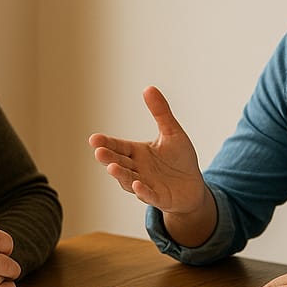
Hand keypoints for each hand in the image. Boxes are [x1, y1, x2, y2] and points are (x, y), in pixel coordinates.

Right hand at [88, 86, 206, 215]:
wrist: (193, 187)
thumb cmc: (180, 160)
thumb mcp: (172, 132)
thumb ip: (160, 112)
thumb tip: (148, 88)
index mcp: (137, 153)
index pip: (119, 147)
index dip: (107, 143)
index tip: (93, 139)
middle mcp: (137, 169)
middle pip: (119, 163)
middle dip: (108, 158)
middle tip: (98, 151)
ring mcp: (146, 185)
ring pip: (128, 180)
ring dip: (120, 175)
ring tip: (112, 167)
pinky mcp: (159, 198)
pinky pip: (149, 195)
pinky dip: (142, 191)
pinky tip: (137, 185)